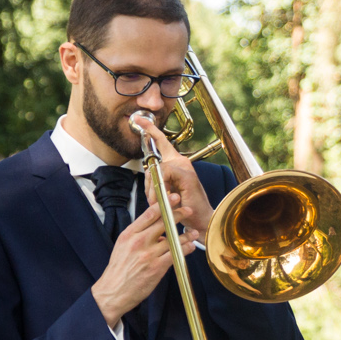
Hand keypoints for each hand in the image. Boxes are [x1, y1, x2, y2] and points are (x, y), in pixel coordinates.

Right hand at [91, 199, 203, 327]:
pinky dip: (185, 249)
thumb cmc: (119, 269)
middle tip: (188, 210)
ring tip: (193, 233)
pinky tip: (190, 247)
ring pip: (173, 239)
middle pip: (163, 223)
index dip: (164, 204)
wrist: (113, 292)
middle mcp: (138, 242)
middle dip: (179, 214)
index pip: (149, 214)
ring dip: (186, 235)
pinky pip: (176, 254)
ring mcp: (148, 254)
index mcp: (129, 234)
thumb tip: (157, 230)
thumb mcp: (123, 246)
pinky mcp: (157, 267)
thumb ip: (139, 235)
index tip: (173, 198)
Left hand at [129, 111, 214, 239]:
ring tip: (164, 203)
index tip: (139, 119)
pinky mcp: (186, 174)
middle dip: (149, 185)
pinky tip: (169, 198)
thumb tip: (149, 179)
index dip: (150, 130)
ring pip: (156, 171)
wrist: (201, 221)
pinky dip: (162, 189)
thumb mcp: (166, 194)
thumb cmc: (185, 209)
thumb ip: (157, 183)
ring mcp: (184, 167)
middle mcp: (181, 162)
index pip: (162, 142)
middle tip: (154, 199)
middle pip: (152, 163)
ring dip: (154, 190)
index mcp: (177, 164)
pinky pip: (163, 175)